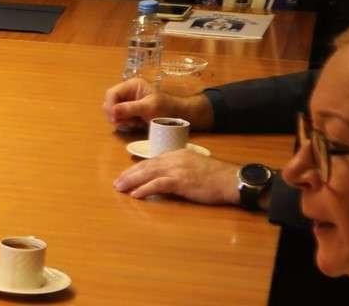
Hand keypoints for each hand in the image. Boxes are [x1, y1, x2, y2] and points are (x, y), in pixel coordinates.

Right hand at [102, 78, 214, 132]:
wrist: (180, 117)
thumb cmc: (167, 109)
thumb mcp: (149, 107)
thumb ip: (130, 108)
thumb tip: (112, 111)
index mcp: (131, 85)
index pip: (112, 93)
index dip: (110, 105)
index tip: (114, 118)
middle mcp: (127, 92)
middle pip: (110, 102)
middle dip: (115, 114)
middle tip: (124, 123)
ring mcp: (128, 102)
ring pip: (114, 111)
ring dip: (121, 120)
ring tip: (134, 124)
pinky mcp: (131, 112)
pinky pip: (120, 118)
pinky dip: (125, 123)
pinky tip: (135, 125)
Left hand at [114, 150, 240, 205]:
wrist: (232, 179)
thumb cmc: (217, 177)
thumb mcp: (195, 167)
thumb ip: (181, 169)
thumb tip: (167, 178)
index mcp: (177, 154)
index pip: (152, 161)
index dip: (137, 168)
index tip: (126, 175)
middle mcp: (174, 159)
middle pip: (146, 166)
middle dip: (129, 174)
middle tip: (117, 182)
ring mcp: (177, 169)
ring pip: (148, 173)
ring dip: (132, 181)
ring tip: (120, 188)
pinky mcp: (181, 181)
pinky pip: (158, 184)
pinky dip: (145, 189)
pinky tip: (136, 194)